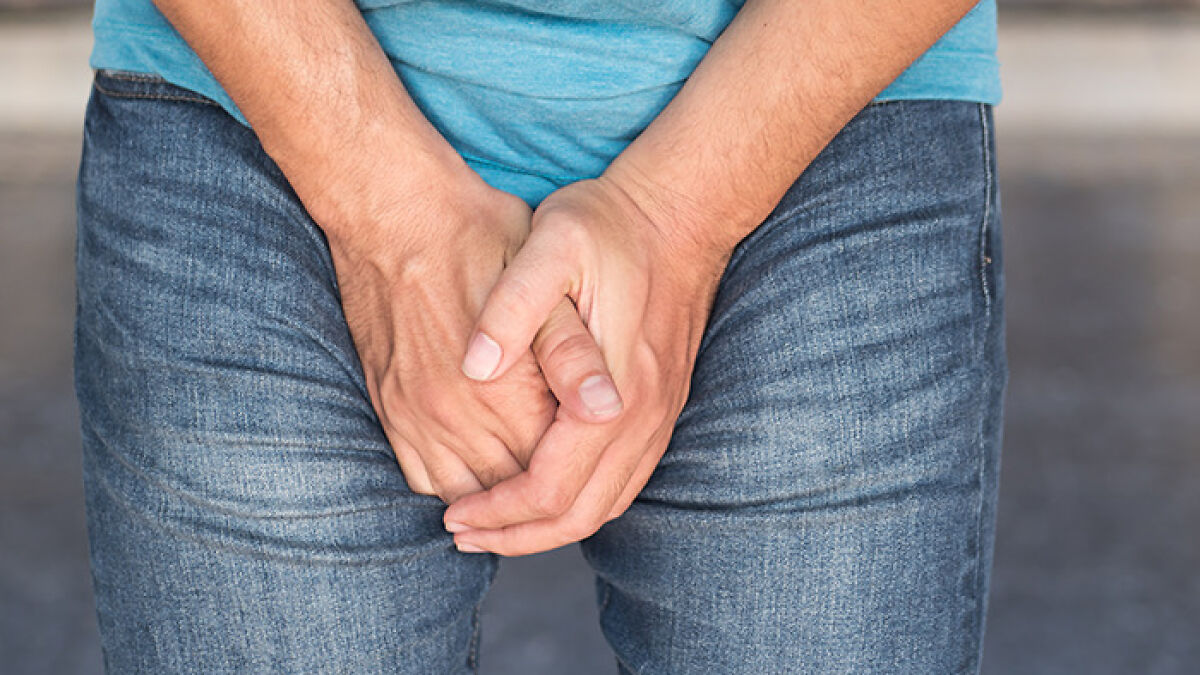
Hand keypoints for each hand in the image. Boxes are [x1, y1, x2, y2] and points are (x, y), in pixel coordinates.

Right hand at [318, 163, 621, 504]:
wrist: (396, 213)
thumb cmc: (481, 237)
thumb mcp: (546, 280)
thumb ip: (574, 352)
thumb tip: (607, 408)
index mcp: (500, 392)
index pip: (550, 471)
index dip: (580, 476)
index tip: (602, 463)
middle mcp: (452, 417)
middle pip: (510, 491)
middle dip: (544, 502)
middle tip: (578, 487)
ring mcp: (415, 417)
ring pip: (466, 496)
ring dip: (500, 503)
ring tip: (532, 494)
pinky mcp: (390, 409)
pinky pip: (423, 478)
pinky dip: (456, 488)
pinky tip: (482, 474)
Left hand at [443, 170, 737, 554]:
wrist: (680, 213)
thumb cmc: (608, 226)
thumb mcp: (552, 243)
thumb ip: (513, 306)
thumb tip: (476, 369)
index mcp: (614, 389)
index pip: (551, 486)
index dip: (497, 511)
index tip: (452, 514)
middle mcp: (643, 416)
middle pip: (580, 513)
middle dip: (516, 535)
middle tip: (462, 533)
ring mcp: (658, 416)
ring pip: (606, 505)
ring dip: (547, 527)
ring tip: (494, 525)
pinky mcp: (659, 408)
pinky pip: (622, 482)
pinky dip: (578, 503)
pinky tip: (542, 492)